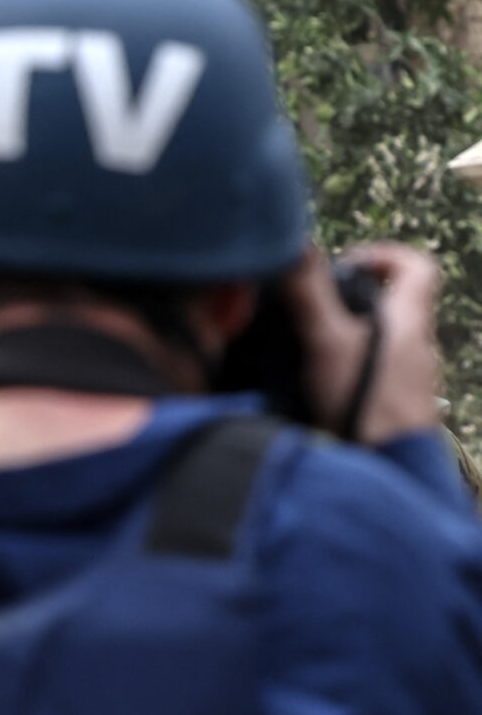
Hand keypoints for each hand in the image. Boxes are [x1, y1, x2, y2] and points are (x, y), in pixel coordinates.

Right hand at [289, 243, 442, 444]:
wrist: (390, 466)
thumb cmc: (366, 401)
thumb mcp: (328, 341)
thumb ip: (310, 295)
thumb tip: (295, 248)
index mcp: (410, 318)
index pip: (418, 266)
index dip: (384, 255)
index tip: (348, 266)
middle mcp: (419, 344)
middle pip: (397, 304)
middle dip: (357, 300)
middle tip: (318, 309)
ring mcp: (413, 377)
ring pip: (388, 341)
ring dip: (354, 338)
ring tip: (314, 351)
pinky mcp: (400, 406)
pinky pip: (381, 373)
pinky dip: (356, 370)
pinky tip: (326, 388)